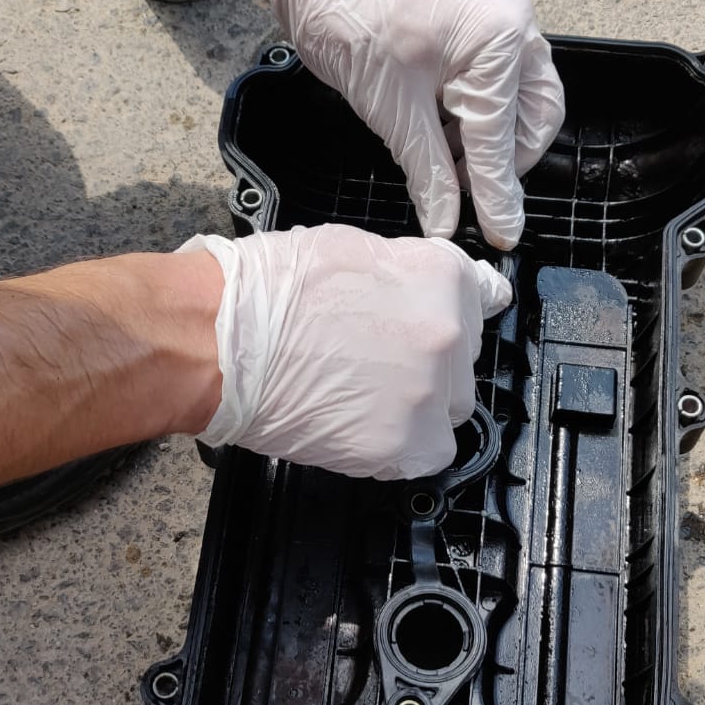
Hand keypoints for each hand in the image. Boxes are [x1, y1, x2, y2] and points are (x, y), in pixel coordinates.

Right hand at [180, 224, 511, 478]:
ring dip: (415, 408)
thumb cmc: (267, 291)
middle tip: (372, 362)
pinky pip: (425, 454)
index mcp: (442, 278)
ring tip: (359, 397)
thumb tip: (440, 288)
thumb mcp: (354, 250)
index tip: (427, 328)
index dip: (445, 315)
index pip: (483, 300)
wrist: (221, 339)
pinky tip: (359, 426)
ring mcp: (429, 394)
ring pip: (448, 412)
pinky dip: (398, 447)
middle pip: (463, 363)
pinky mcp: (404, 445)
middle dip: (427, 364)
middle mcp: (448, 334)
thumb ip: (410, 273)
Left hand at [246, 0, 564, 250]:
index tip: (501, 234)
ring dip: (492, 140)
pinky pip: (499, 81)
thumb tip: (447, 223)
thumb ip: (429, 172)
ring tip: (448, 165)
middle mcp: (514, 22)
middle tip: (469, 194)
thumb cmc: (348, 16)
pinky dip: (479, 115)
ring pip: (522, 101)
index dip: (498, 193)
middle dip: (507, 161)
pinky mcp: (481, 22)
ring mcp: (501, 18)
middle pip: (534, 117)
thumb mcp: (390, 110)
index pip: (501, 136)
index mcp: (498, 37)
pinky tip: (445, 134)